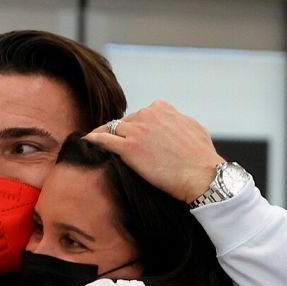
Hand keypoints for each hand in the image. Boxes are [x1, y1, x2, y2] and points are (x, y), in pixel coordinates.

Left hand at [83, 100, 222, 202]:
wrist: (202, 175)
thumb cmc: (201, 158)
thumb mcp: (193, 129)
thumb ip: (177, 123)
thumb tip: (172, 125)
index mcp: (162, 108)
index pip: (139, 115)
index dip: (133, 128)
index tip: (128, 138)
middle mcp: (148, 114)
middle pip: (123, 122)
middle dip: (118, 134)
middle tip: (108, 146)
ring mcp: (137, 130)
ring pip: (109, 129)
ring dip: (100, 137)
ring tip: (90, 145)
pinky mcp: (130, 148)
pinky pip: (102, 140)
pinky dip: (92, 141)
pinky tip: (84, 144)